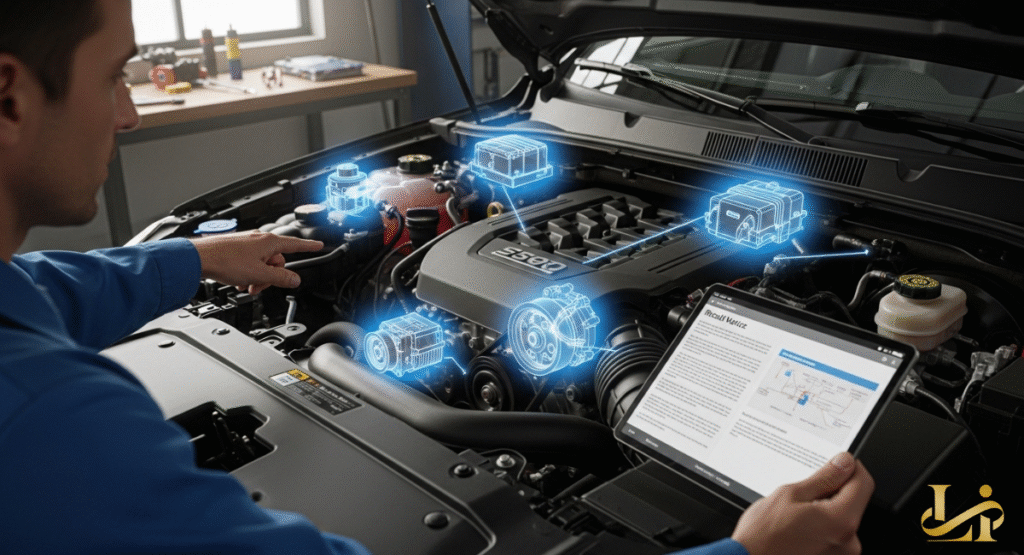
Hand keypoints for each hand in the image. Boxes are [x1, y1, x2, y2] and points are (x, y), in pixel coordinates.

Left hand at [190, 232, 323, 294]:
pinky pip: (249, 262)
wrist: (200, 258)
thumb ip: (280, 278)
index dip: (309, 247)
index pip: (295, 245)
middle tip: (260, 286)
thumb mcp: (259, 275)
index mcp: (269, 242)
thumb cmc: (226, 262)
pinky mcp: (235, 248)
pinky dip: (247, 273)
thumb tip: (294, 280)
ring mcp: (246, 243)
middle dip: (271, 276)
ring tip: (246, 286)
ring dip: (257, 277)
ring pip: (261, 263)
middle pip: (276, 260)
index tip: (319, 245)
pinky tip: (239, 281)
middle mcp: (258, 239)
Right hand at [731, 452, 874, 554]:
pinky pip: (835, 535)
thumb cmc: (763, 536)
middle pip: (853, 502)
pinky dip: (822, 528)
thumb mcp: (790, 494)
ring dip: (826, 511)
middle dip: (833, 492)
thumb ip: (824, 478)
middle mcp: (849, 542)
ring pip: (842, 518)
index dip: (851, 467)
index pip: (863, 483)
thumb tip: (844, 463)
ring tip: (797, 517)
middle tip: (804, 494)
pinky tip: (800, 530)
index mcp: (841, 521)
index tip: (838, 463)